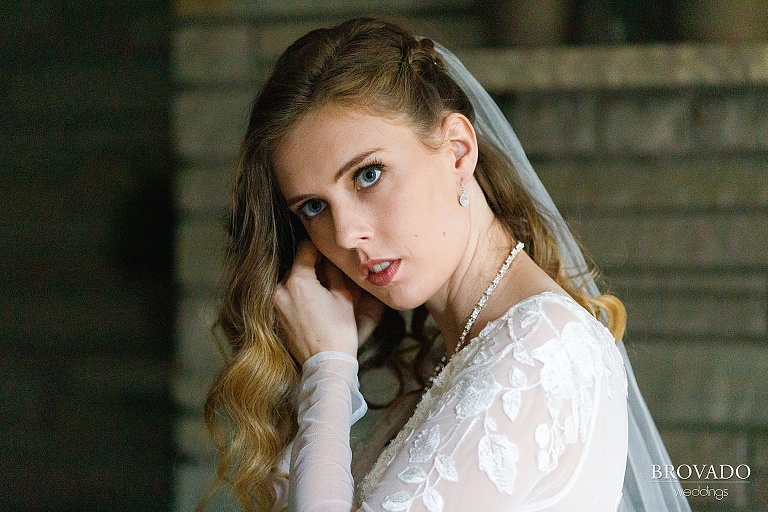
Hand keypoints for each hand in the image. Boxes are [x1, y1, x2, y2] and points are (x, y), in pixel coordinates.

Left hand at [274, 240, 381, 364]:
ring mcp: (275, 303)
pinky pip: (286, 296)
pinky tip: (314, 304)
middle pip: (296, 265)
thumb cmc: (338, 331)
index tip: (328, 248)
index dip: (319, 246)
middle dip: (313, 266)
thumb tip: (328, 257)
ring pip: (291, 281)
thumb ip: (333, 271)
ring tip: (323, 290)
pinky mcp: (275, 316)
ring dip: (305, 281)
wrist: (325, 364)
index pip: (305, 249)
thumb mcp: (343, 296)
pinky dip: (298, 295)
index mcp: (297, 280)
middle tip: (330, 272)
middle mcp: (280, 289)